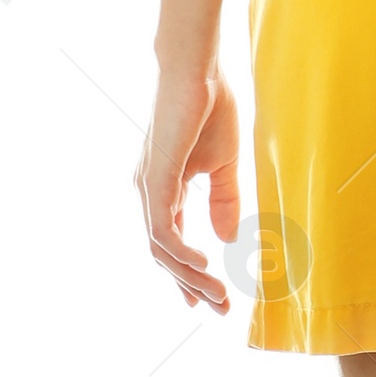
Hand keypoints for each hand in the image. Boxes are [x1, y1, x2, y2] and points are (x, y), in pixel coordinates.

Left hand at [136, 66, 240, 312]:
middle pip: (163, 252)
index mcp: (164, 188)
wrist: (197, 69)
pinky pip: (163, 230)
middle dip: (192, 283)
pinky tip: (205, 265)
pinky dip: (181, 252)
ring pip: (161, 248)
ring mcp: (148, 187)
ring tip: (218, 294)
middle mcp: (149, 192)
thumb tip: (227, 239)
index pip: (171, 241)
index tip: (207, 299)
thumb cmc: (211, 107)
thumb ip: (224, 201)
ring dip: (189, 275)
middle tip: (219, 308)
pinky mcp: (154, 180)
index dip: (188, 273)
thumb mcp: (224, 165)